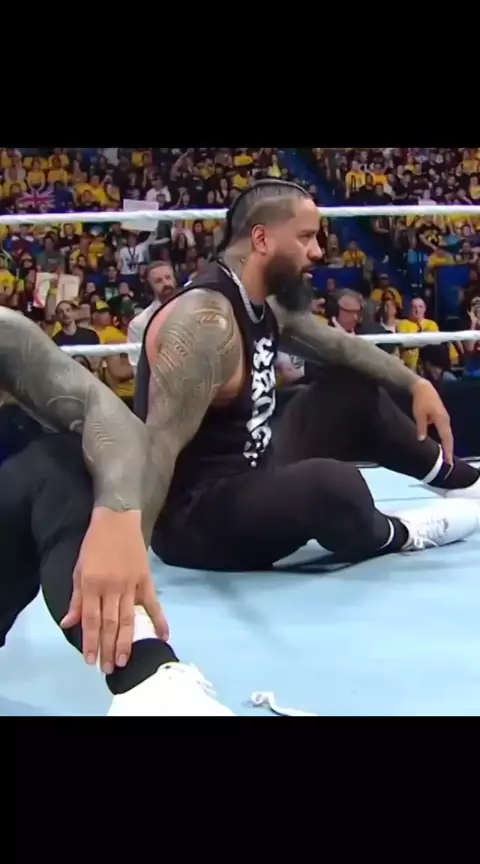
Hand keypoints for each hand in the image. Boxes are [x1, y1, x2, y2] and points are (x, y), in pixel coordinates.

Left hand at [60, 508, 169, 673]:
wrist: (117, 520)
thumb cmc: (94, 545)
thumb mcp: (79, 569)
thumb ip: (76, 599)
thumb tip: (68, 624)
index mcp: (92, 584)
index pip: (91, 620)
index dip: (91, 642)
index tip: (90, 661)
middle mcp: (111, 587)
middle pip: (110, 624)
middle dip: (108, 648)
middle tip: (108, 669)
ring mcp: (131, 585)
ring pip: (128, 619)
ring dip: (126, 642)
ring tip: (123, 661)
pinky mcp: (146, 580)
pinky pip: (153, 604)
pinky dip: (159, 620)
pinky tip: (163, 637)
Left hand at [412, 378, 453, 464]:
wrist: (423, 388)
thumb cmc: (421, 401)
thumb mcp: (419, 414)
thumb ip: (421, 427)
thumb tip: (422, 440)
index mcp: (442, 420)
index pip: (446, 439)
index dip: (447, 451)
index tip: (448, 462)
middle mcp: (446, 421)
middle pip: (449, 439)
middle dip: (449, 452)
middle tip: (449, 465)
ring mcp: (444, 420)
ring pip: (447, 436)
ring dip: (447, 447)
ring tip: (446, 459)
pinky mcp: (440, 419)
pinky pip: (444, 433)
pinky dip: (444, 441)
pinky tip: (441, 447)